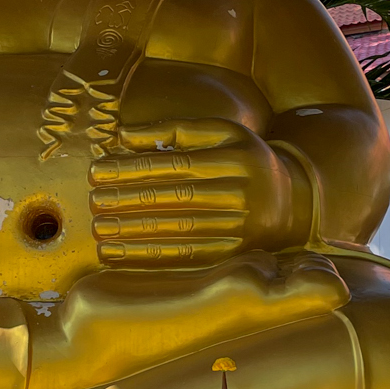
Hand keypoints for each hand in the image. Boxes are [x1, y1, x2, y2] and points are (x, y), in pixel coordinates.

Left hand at [88, 119, 302, 266]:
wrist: (295, 201)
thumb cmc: (246, 160)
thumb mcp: (222, 133)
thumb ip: (175, 130)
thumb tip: (123, 134)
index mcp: (235, 157)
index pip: (175, 164)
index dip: (134, 168)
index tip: (99, 171)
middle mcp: (241, 192)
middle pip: (175, 197)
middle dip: (129, 199)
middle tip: (94, 201)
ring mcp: (241, 227)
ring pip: (179, 230)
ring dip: (134, 231)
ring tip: (100, 228)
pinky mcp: (235, 255)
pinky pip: (187, 257)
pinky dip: (150, 257)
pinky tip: (121, 254)